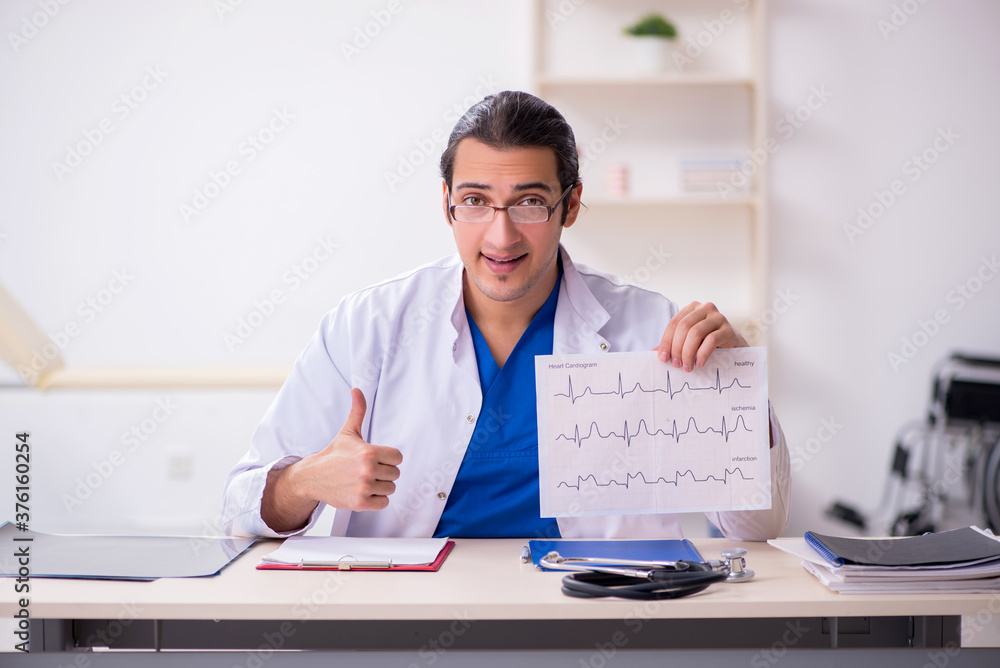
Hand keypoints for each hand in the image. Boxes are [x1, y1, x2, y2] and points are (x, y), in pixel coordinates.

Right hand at [263, 388, 402, 531]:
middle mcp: (367, 470)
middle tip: (368, 470)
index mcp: (369, 452)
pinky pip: (383, 503)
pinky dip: (376, 500)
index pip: (398, 457)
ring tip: (365, 480)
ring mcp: (364, 488)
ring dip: (381, 486)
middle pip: (395, 474)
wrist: (313, 476)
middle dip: (384, 472)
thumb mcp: (348, 432)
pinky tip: (364, 492)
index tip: (377, 458)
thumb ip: (358, 411)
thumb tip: (357, 389)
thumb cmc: (334, 453)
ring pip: (390, 489)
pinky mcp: (360, 503)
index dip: (389, 458)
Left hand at [656, 301, 747, 371]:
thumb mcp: (690, 342)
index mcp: (692, 308)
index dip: (666, 342)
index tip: (662, 359)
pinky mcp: (729, 329)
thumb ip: (673, 344)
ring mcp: (719, 317)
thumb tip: (652, 353)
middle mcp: (706, 308)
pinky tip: (699, 363)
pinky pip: (711, 340)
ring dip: (688, 352)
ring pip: (696, 333)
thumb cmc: (709, 345)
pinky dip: (702, 354)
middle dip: (676, 348)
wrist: (735, 348)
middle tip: (676, 365)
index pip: (674, 323)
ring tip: (687, 367)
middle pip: (684, 327)